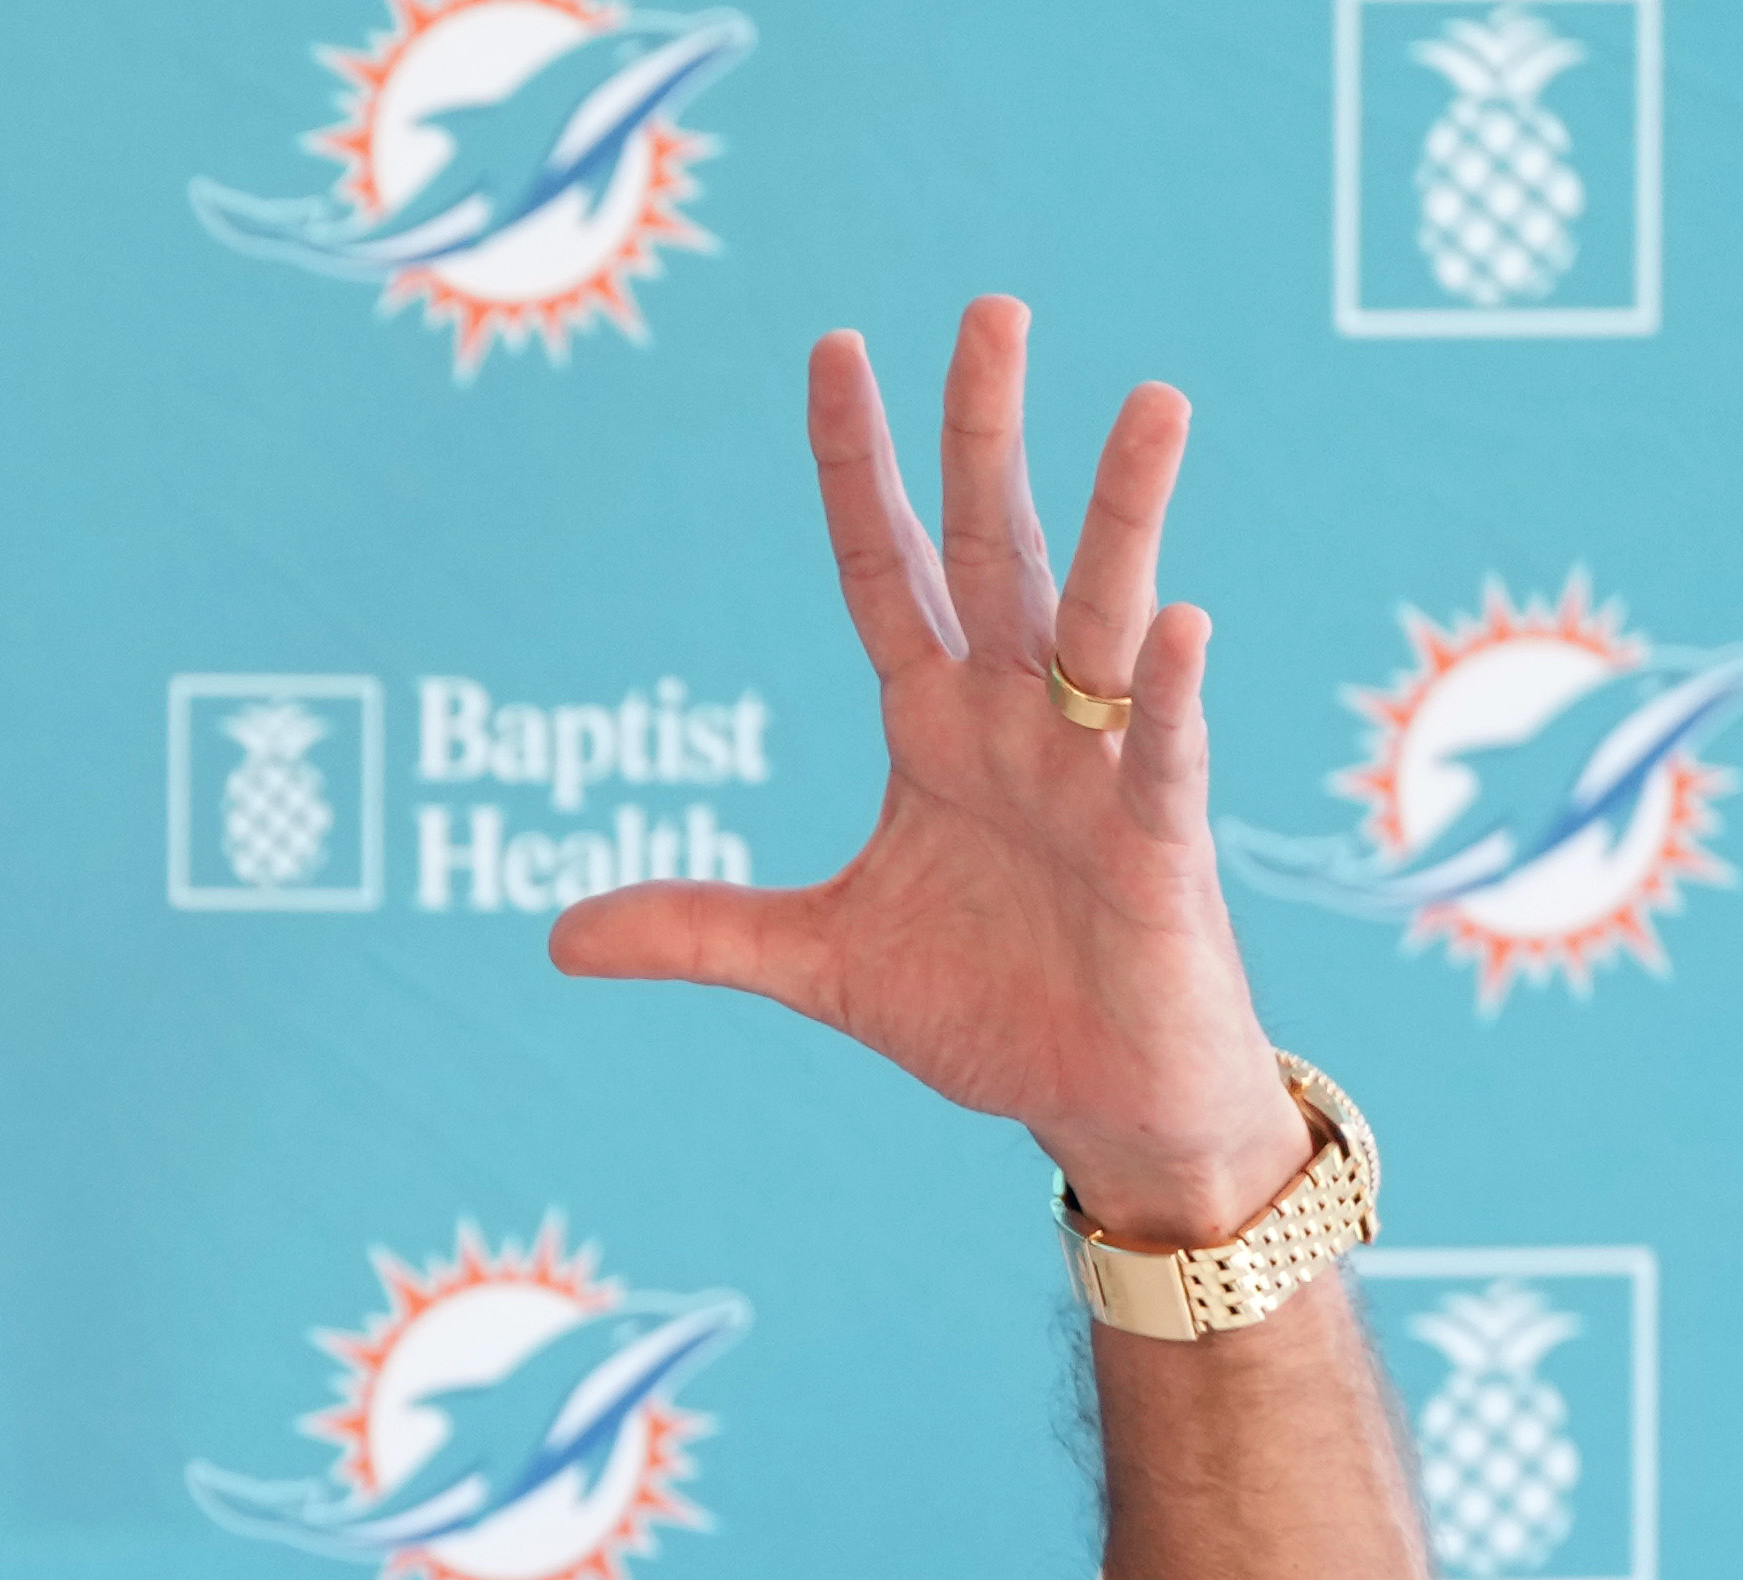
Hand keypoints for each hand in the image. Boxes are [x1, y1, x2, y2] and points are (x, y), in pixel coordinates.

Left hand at [551, 300, 1313, 1249]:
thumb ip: (701, 931)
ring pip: (1103, 617)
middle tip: (989, 311)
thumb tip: (557, 937)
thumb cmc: (982, 1009)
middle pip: (993, 550)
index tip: (833, 349)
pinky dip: (1173, 697)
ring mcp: (1094, 771)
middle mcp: (1014, 719)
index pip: (880, 569)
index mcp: (932, 725)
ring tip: (1153, 403)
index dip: (855, 470)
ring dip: (1124, 517)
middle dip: (987, 436)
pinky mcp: (1157, 847)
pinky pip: (1163, 756)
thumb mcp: (816, 962)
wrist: (1097, 1104)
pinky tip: (1185, 624)